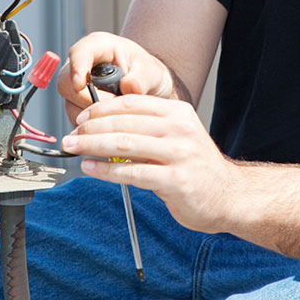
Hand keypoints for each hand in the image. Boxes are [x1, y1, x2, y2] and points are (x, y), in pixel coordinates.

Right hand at [56, 32, 172, 124]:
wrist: (145, 87)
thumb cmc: (145, 72)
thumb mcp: (150, 70)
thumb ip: (140, 78)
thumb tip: (129, 87)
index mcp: (97, 47)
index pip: (79, 53)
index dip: (77, 68)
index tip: (80, 84)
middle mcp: (80, 65)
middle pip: (67, 83)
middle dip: (89, 100)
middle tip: (115, 106)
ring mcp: (74, 86)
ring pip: (70, 104)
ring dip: (93, 115)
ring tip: (118, 113)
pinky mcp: (74, 105)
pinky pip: (76, 119)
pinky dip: (93, 124)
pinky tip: (110, 121)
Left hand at [61, 94, 239, 233]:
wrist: (228, 196)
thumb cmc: (195, 166)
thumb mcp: (176, 135)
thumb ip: (146, 127)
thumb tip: (101, 124)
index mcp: (177, 112)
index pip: (130, 103)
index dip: (100, 109)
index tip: (81, 118)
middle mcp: (179, 128)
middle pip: (123, 122)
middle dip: (90, 128)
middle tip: (70, 136)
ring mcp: (179, 154)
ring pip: (124, 144)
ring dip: (92, 146)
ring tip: (74, 149)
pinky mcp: (175, 180)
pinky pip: (131, 172)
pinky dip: (105, 170)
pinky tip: (90, 169)